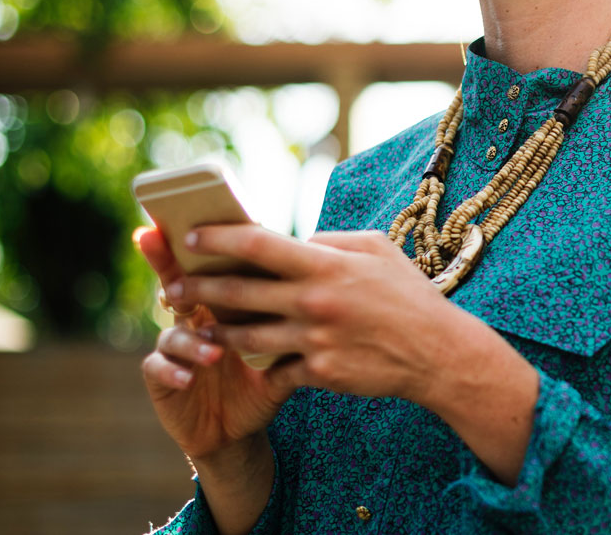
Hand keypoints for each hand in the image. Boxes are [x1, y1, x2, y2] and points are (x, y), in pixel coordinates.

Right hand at [134, 226, 294, 463]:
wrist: (239, 428)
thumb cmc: (263, 378)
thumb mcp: (283, 346)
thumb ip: (295, 313)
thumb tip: (327, 273)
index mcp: (222, 302)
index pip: (210, 265)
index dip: (200, 243)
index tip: (196, 222)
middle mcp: (193, 317)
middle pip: (176, 282)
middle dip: (167, 265)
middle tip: (170, 257)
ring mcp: (174, 346)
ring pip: (173, 331)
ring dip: (191, 340)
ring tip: (214, 352)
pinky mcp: (162, 377)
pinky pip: (158, 368)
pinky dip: (172, 370)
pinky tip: (187, 378)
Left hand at [178, 225, 541, 484]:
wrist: (437, 352)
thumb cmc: (407, 294)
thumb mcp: (375, 249)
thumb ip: (330, 242)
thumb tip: (296, 240)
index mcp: (325, 264)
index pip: (257, 244)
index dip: (217, 238)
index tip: (190, 237)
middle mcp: (313, 301)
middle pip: (237, 292)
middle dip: (197, 288)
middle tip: (172, 287)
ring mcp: (314, 340)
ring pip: (245, 337)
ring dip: (215, 330)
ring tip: (197, 326)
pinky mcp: (319, 373)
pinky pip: (275, 368)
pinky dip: (260, 362)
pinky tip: (244, 359)